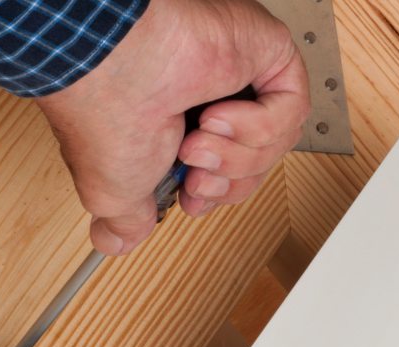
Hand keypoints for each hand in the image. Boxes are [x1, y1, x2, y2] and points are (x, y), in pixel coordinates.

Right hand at [34, 0, 309, 254]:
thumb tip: (117, 241)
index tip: (195, 199)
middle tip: (197, 176)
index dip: (218, 192)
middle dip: (227, 182)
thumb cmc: (107, 109)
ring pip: (274, 142)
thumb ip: (127, 218)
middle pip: (254, 162)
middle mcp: (208, 95)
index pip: (225, 168)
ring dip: (236, 157)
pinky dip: (257, 126)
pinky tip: (218, 116)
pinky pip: (291, 108)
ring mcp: (239, 73)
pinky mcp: (266, 52)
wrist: (116, 65)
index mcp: (176, 120)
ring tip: (199, 143)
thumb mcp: (113, 189)